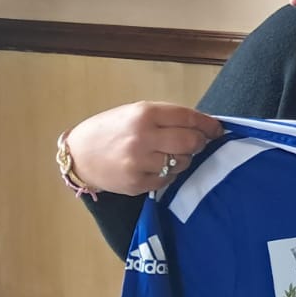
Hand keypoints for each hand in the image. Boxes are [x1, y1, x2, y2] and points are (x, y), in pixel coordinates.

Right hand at [62, 102, 222, 196]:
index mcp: (144, 114)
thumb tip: (201, 125)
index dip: (208, 124)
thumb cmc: (110, 130)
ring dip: (184, 158)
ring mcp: (139, 163)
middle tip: (197, 143)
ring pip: (182, 162)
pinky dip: (169, 173)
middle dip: (199, 142)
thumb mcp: (135, 112)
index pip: (188, 117)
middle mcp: (143, 138)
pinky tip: (158, 166)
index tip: (217, 129)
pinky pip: (168, 179)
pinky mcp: (136, 183)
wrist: (78, 154)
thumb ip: (166, 117)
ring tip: (170, 154)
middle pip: (190, 142)